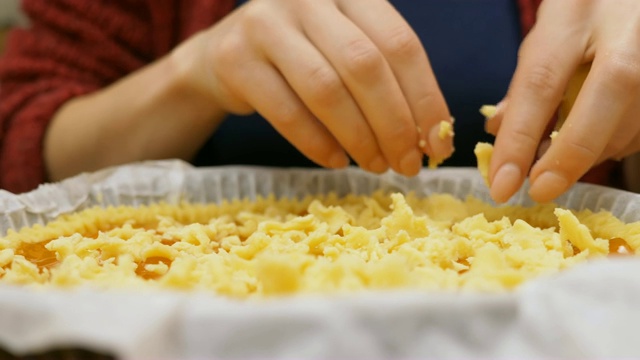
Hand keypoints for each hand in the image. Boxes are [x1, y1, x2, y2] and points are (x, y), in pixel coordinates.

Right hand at [172, 0, 451, 175]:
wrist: (227, 56)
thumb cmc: (302, 58)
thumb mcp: (346, 51)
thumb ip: (386, 81)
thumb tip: (432, 139)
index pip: (400, 44)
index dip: (425, 99)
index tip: (438, 145)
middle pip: (365, 66)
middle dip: (393, 124)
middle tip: (406, 165)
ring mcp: (266, 24)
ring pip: (326, 90)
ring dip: (358, 138)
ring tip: (375, 166)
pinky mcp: (235, 59)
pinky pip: (286, 112)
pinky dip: (317, 144)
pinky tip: (336, 161)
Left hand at [486, 0, 639, 202]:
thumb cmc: (585, 12)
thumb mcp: (548, 32)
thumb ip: (527, 80)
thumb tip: (500, 132)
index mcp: (576, 14)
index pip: (541, 84)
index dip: (519, 141)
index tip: (502, 183)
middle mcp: (626, 30)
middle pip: (601, 103)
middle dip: (567, 158)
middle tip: (539, 190)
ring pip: (628, 123)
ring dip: (590, 153)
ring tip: (560, 156)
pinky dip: (615, 142)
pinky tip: (598, 135)